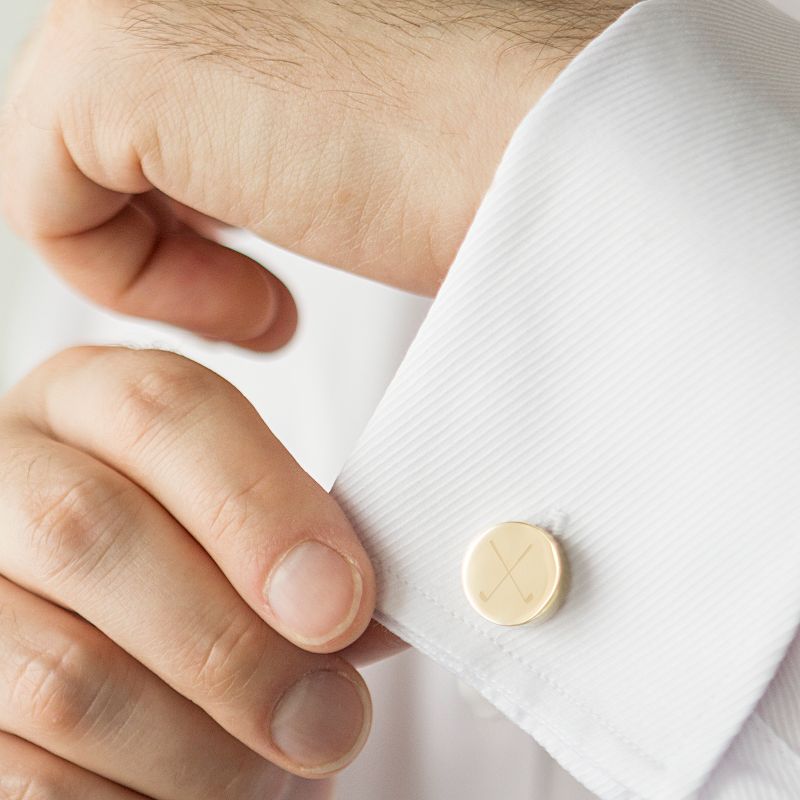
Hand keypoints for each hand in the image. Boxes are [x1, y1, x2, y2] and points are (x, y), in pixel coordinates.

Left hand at [0, 0, 631, 348]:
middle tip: (260, 298)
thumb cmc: (524, 167)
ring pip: (76, 142)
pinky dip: (125, 277)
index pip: (180, 84)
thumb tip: (270, 162)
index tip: (266, 267)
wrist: (581, 165)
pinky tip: (247, 314)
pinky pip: (45, 186)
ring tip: (259, 312)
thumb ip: (308, 122)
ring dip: (157, 257)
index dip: (199, 187)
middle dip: (177, 218)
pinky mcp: (129, 51)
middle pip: (119, 105)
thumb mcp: (392, 131)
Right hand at [0, 345, 381, 797]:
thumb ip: (290, 540)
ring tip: (274, 766)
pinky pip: (32, 780)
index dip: (262, 510)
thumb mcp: (235, 509)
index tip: (342, 606)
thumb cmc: (191, 548)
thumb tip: (354, 614)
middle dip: (236, 647)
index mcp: (88, 401)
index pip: (164, 409)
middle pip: (93, 531)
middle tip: (330, 719)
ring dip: (198, 748)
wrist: (104, 608)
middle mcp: (6, 476)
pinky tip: (197, 789)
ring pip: (63, 677)